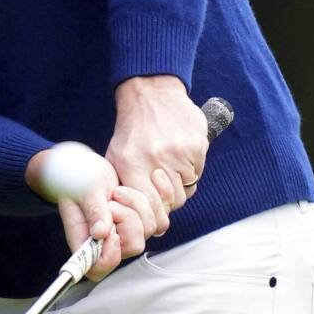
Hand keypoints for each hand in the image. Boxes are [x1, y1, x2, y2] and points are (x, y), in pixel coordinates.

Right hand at [27, 147, 158, 280]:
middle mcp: (106, 243)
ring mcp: (125, 234)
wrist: (88, 167)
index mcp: (84, 241)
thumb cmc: (78, 178)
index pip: (98, 269)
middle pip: (133, 246)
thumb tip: (100, 234)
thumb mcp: (83, 189)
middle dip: (128, 219)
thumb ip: (93, 211)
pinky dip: (151, 199)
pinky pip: (159, 217)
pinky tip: (133, 188)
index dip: (110, 255)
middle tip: (112, 200)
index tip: (111, 231)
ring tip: (117, 191)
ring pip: (148, 230)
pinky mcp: (140, 222)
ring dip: (136, 204)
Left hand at [106, 75, 208, 231]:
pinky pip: (198, 172)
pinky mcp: (197, 144)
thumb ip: (121, 188)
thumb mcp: (115, 158)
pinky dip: (190, 170)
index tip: (152, 209)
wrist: (151, 93)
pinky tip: (179, 156)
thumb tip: (130, 220)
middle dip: (167, 200)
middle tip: (161, 187)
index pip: (149, 207)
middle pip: (172, 202)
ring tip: (169, 169)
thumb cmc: (131, 131)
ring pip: (187, 189)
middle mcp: (157, 159)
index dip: (153, 214)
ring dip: (179, 185)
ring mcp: (180, 151)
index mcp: (132, 164)